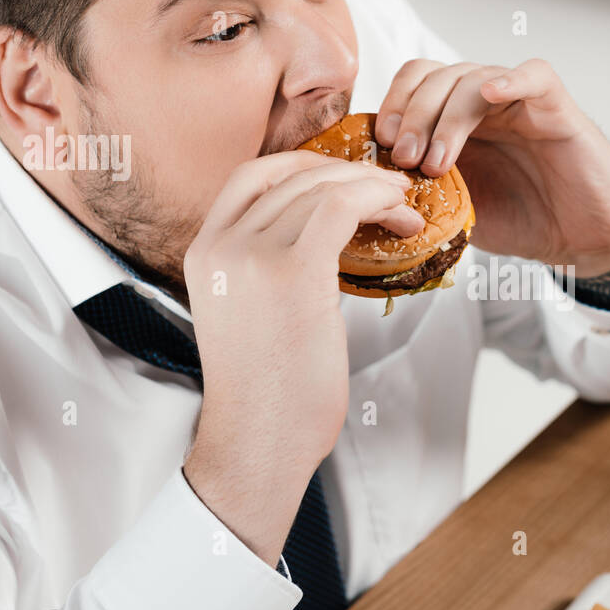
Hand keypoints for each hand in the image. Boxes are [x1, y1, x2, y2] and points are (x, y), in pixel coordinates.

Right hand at [181, 150, 423, 565]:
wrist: (259, 443)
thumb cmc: (268, 396)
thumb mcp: (248, 316)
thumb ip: (265, 272)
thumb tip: (321, 246)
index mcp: (203, 252)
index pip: (252, 178)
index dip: (306, 166)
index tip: (347, 178)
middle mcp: (221, 245)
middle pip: (292, 176)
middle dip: (350, 176)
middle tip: (392, 192)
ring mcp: (253, 255)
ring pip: (323, 189)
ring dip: (374, 191)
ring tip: (406, 211)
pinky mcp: (294, 272)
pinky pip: (342, 208)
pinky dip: (376, 201)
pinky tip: (400, 216)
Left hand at [373, 57, 609, 277]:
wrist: (582, 239)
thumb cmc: (525, 221)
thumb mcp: (456, 210)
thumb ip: (421, 191)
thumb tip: (373, 192)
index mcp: (456, 120)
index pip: (413, 86)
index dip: (391, 107)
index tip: (379, 146)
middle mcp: (484, 104)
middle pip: (434, 75)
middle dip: (410, 113)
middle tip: (404, 156)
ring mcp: (519, 102)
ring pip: (472, 78)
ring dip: (445, 116)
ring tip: (436, 161)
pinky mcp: (556, 108)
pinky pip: (534, 76)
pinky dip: (511, 80)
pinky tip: (493, 96)